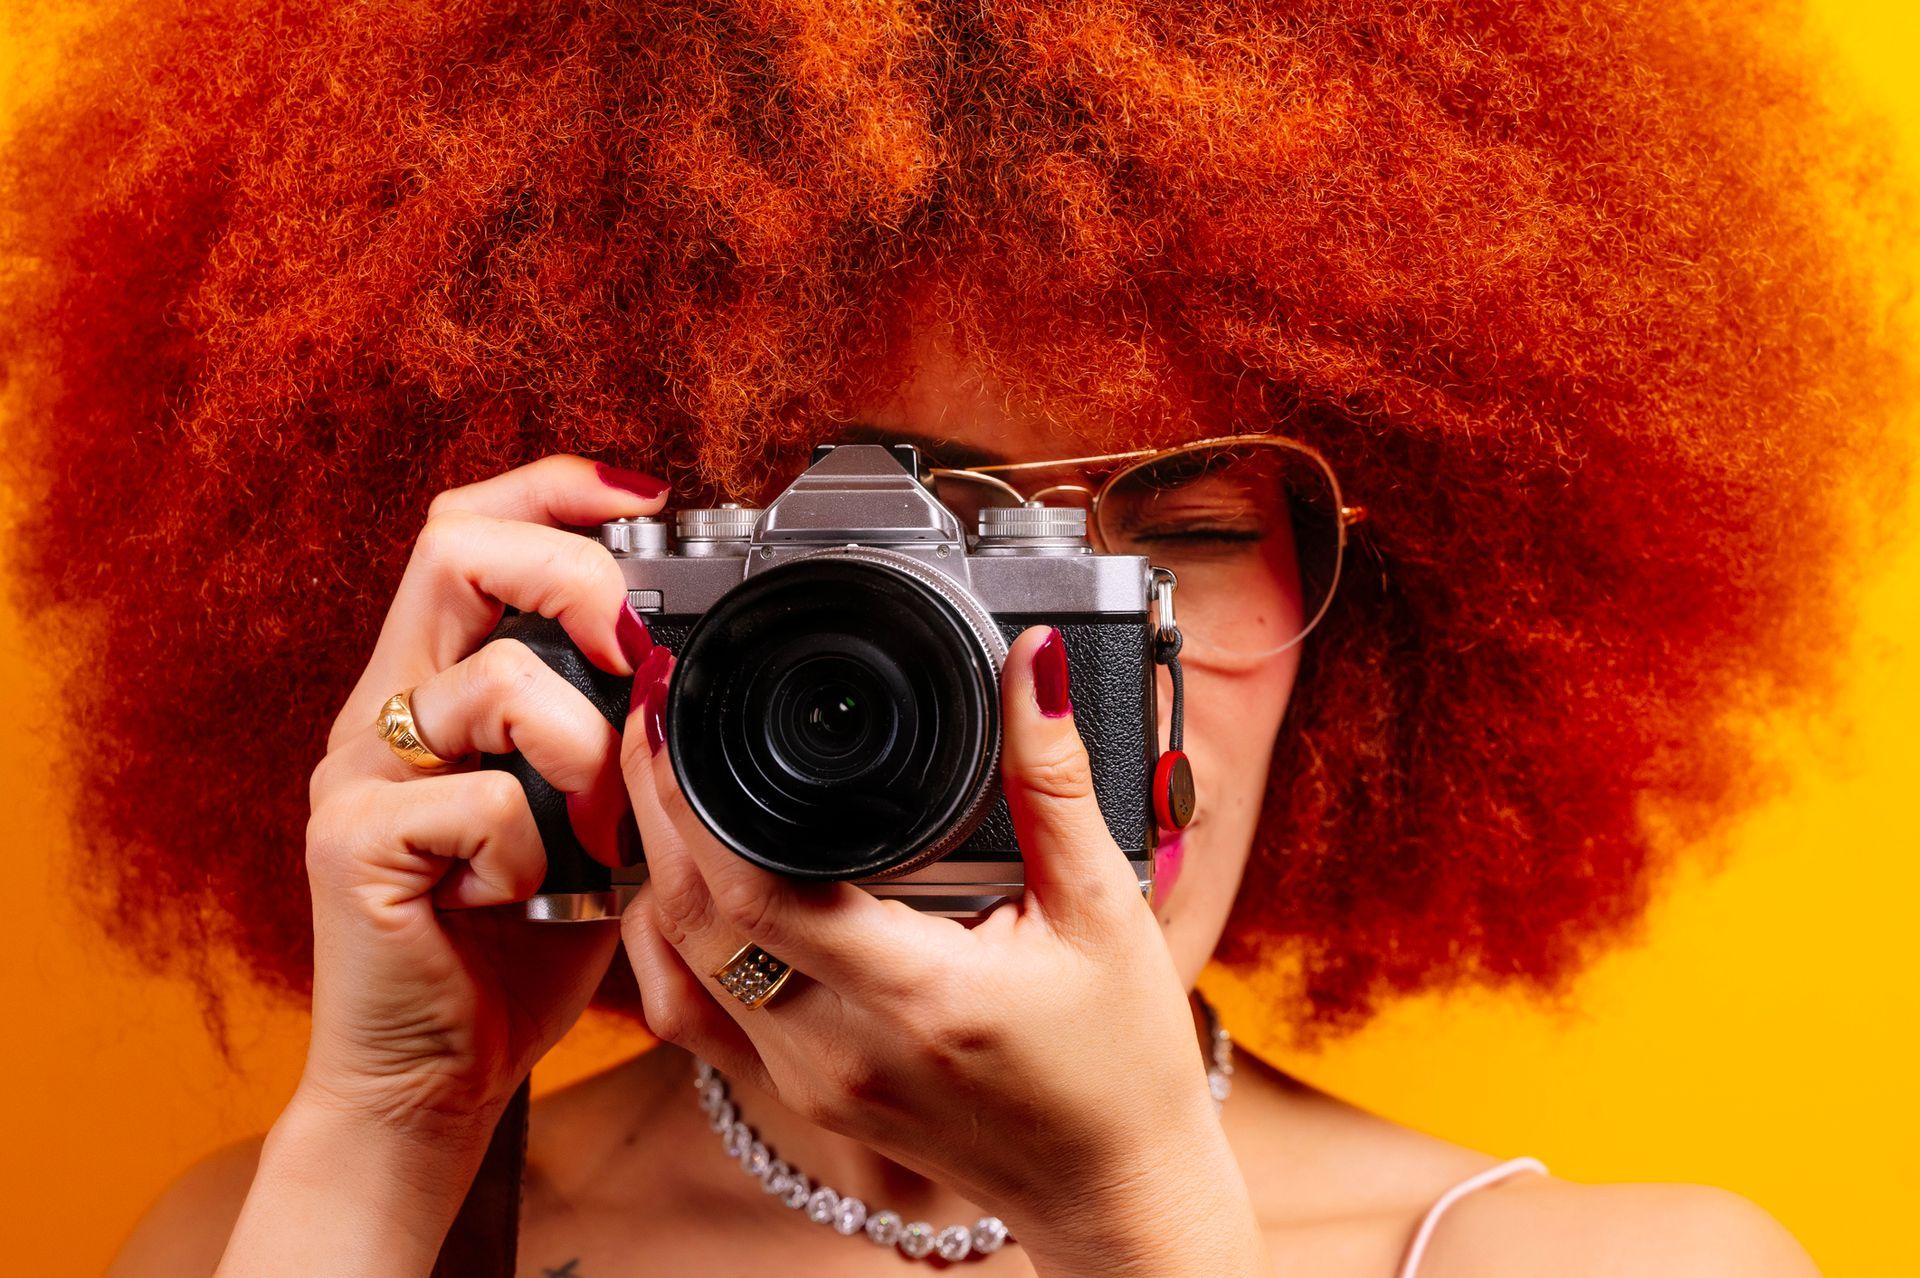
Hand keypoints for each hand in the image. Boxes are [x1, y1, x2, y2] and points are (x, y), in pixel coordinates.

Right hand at [299, 454, 662, 1130]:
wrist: (434, 1074)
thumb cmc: (516, 942)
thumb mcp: (588, 816)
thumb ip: (614, 737)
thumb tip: (688, 672)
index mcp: (438, 684)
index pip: (469, 529)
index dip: (553, 489)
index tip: (645, 500)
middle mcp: (386, 708)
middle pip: (456, 547)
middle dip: (575, 575)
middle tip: (636, 650)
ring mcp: (358, 772)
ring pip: (494, 681)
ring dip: (586, 751)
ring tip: (596, 832)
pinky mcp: (352, 845)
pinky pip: (480, 801)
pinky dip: (535, 852)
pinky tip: (526, 897)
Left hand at [620, 625, 1269, 1275]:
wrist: (1112, 1189)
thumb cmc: (1119, 1064)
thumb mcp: (1103, 909)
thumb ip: (1055, 781)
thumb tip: (1030, 665)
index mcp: (912, 995)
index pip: (749, 890)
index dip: (688, 790)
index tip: (681, 702)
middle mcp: (834, 1049)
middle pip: (684, 918)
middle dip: (651, 803)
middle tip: (656, 711)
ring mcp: (804, 1079)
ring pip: (673, 966)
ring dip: (649, 867)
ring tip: (658, 775)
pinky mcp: (797, 1094)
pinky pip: (691, 1015)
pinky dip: (663, 942)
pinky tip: (678, 882)